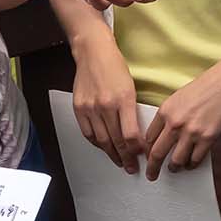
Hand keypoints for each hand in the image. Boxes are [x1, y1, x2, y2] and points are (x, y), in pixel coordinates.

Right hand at [73, 44, 141, 174]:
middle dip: (125, 157)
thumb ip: (132, 111)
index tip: (142, 155)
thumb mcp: (131, 87)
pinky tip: (103, 147)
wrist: (92, 52)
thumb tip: (137, 134)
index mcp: (123, 99)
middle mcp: (106, 105)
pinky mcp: (79, 108)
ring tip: (118, 161)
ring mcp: (90, 107)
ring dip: (111, 154)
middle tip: (131, 168)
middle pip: (116, 140)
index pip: (130, 134)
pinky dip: (96, 143)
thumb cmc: (115, 67)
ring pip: (101, 140)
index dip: (136, 149)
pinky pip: (88, 133)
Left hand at [144, 59, 220, 180]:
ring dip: (174, 167)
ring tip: (174, 168)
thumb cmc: (204, 88)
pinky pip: (195, 159)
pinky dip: (191, 165)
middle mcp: (175, 123)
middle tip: (152, 174)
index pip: (148, 138)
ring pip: (176, 160)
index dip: (147, 150)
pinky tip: (190, 164)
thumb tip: (162, 135)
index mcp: (165, 111)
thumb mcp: (177, 98)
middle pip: (157, 153)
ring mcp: (191, 132)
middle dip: (153, 167)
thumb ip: (168, 116)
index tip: (148, 156)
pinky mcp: (207, 138)